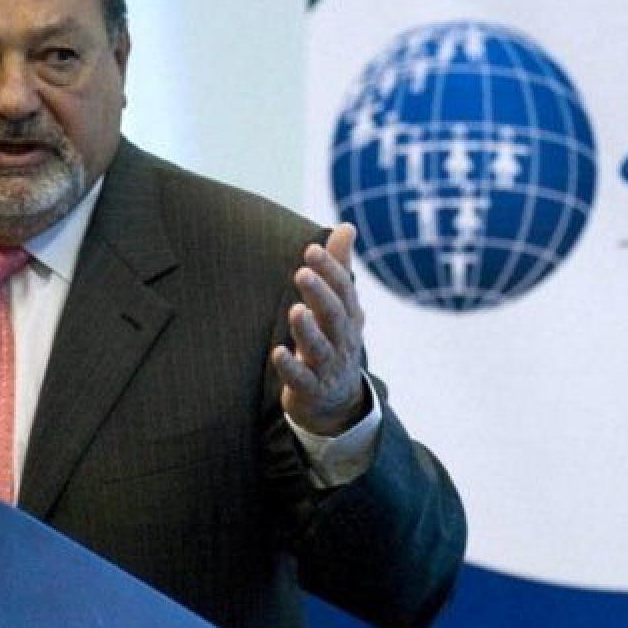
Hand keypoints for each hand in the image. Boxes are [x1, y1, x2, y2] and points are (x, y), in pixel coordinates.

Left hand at [271, 223, 367, 436]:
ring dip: (308, 329)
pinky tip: (277, 353)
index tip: (311, 250)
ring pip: (320, 348)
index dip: (330, 270)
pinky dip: (290, 367)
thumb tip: (347, 226)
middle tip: (303, 272)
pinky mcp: (311, 390)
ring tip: (296, 310)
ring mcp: (328, 367)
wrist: (338, 401)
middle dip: (321, 294)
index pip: (344, 290)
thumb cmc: (335, 341)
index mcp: (349, 317)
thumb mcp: (341, 306)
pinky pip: (302, 379)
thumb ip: (340, 266)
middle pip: (335, 316)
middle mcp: (342, 341)